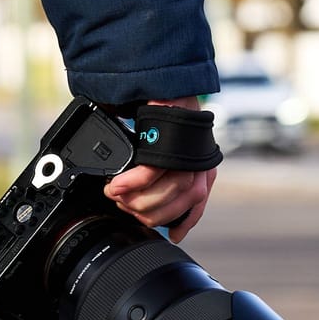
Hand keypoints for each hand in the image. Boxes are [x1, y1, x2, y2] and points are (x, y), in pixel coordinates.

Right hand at [103, 95, 216, 241]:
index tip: (171, 235)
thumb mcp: (174, 150)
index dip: (182, 224)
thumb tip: (148, 196)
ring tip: (115, 193)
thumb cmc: (169, 117)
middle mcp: (199, 165)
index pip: (196, 207)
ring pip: (160, 194)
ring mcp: (184, 156)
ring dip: (132, 199)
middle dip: (143, 213)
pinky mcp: (168, 144)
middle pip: (171, 206)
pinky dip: (129, 183)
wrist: (170, 84)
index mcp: (203, 169)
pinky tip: (116, 185)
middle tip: (122, 205)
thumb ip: (168, 173)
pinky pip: (147, 173)